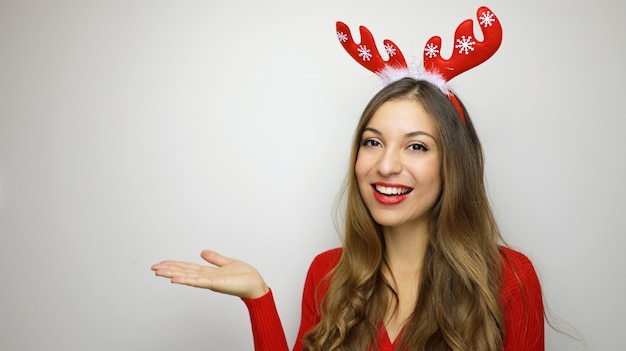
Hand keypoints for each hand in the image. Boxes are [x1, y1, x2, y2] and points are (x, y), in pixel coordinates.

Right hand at [151, 250, 268, 298]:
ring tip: (159, 272)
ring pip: (187, 276)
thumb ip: (215, 258)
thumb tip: (202, 252)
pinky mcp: (215, 284)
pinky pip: (198, 281)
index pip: (188, 267)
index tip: (161, 263)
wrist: (255, 284)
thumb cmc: (245, 276)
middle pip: (184, 271)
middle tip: (153, 268)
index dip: (174, 265)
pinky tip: (175, 279)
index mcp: (208, 272)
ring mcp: (210, 281)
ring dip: (172, 274)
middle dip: (168, 269)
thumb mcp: (227, 263)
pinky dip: (186, 279)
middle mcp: (206, 277)